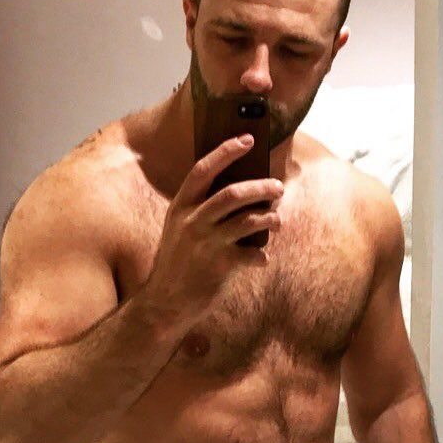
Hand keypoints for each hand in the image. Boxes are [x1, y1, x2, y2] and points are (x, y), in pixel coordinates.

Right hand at [144, 133, 283, 322]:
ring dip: (270, 218)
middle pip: (232, 193)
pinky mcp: (219, 266)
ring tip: (278, 219)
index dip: (226, 152)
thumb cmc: (178, 264)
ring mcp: (205, 244)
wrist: (164, 303)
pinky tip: (262, 259)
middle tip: (278, 188)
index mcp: (180, 208)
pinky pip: (252, 254)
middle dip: (261, 187)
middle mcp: (191, 222)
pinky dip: (262, 256)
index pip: (203, 170)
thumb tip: (242, 194)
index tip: (248, 139)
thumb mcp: (179, 231)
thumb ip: (201, 212)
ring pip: (248, 220)